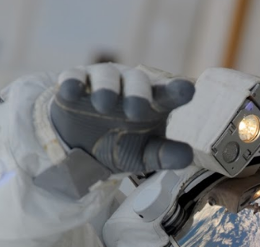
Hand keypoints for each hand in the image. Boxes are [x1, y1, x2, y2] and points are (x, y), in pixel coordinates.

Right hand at [50, 63, 194, 174]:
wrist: (82, 147)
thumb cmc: (122, 144)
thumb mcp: (144, 155)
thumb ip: (164, 155)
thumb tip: (187, 156)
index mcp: (153, 101)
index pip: (169, 92)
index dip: (177, 90)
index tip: (187, 90)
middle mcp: (130, 85)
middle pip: (137, 81)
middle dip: (138, 94)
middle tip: (137, 111)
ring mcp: (102, 80)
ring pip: (106, 76)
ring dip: (106, 88)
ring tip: (103, 105)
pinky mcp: (75, 81)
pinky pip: (74, 77)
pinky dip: (73, 82)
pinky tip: (72, 91)